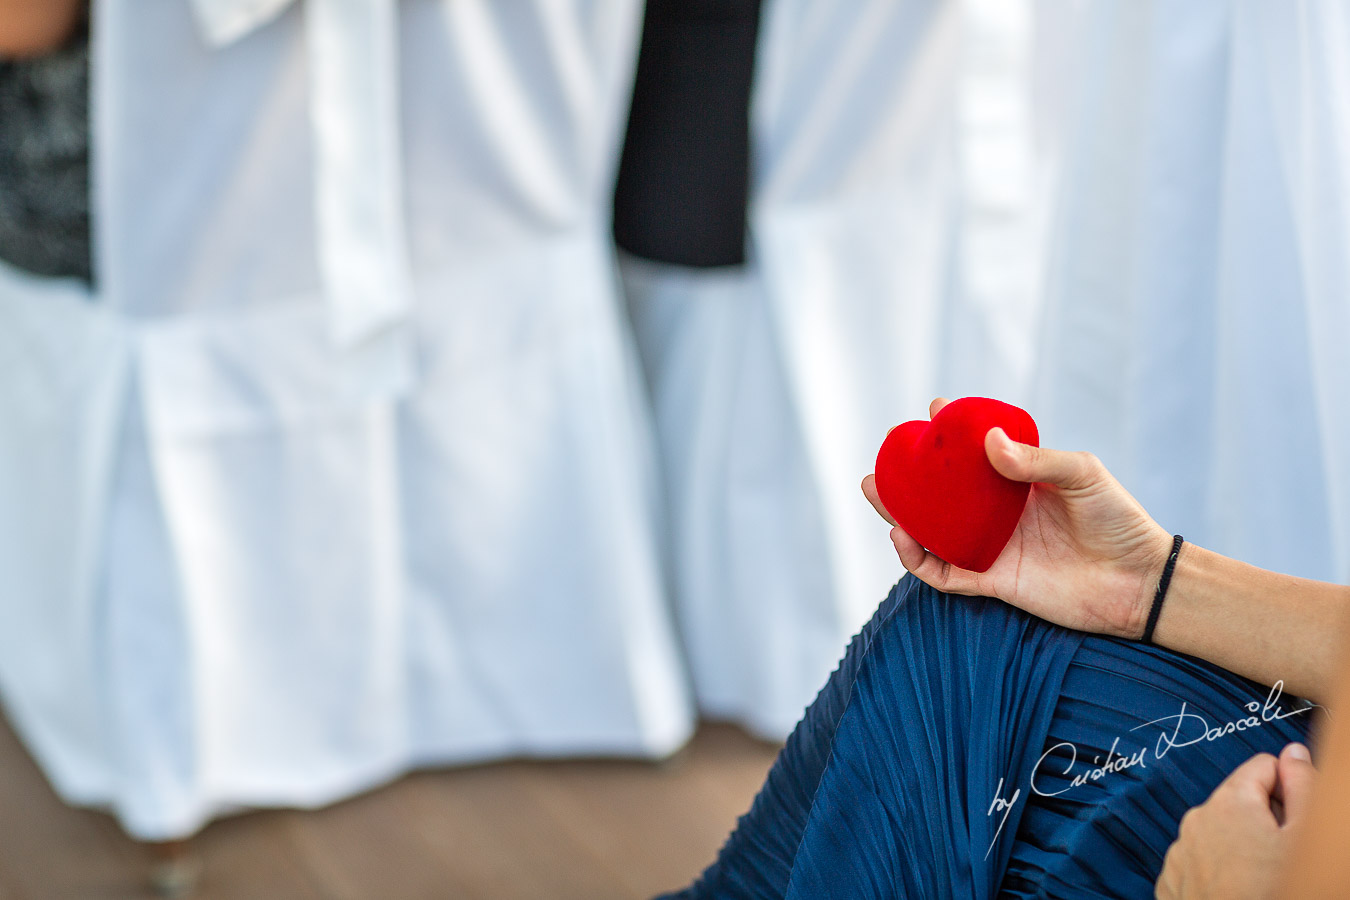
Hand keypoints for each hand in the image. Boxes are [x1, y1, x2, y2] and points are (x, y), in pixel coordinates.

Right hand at [862, 397, 1173, 637]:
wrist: (1139, 581)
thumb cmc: (1119, 521)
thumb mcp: (1083, 475)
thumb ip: (1037, 460)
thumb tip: (989, 441)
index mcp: (1018, 483)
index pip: (975, 455)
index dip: (952, 433)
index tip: (933, 411)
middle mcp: (998, 515)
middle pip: (941, 495)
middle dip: (907, 479)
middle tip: (883, 461)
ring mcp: (993, 548)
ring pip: (932, 533)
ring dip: (901, 515)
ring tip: (877, 493)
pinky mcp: (993, 582)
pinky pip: (944, 573)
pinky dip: (918, 560)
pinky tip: (904, 538)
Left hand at [1156, 743, 1315, 898]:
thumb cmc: (1278, 894)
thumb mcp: (1308, 837)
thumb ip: (1304, 786)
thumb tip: (1293, 753)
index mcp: (1229, 802)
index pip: (1264, 767)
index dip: (1290, 790)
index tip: (1299, 820)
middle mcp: (1196, 821)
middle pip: (1241, 802)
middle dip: (1267, 822)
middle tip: (1286, 858)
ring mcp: (1180, 855)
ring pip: (1220, 834)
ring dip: (1242, 848)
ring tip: (1264, 881)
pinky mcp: (1173, 885)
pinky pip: (1202, 864)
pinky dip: (1220, 873)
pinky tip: (1240, 892)